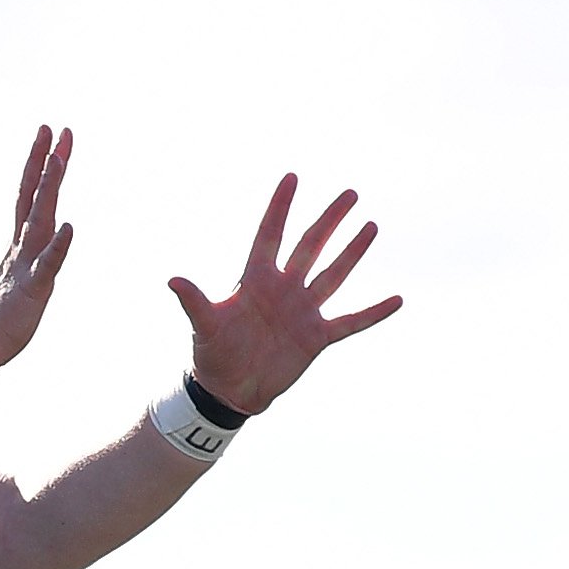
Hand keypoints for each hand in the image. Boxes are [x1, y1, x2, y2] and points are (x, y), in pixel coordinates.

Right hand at [0, 127, 76, 373]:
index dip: (42, 163)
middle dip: (45, 160)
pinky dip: (58, 246)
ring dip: (49, 190)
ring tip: (59, 161)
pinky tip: (70, 227)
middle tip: (54, 128)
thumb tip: (46, 238)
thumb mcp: (22, 275)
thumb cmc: (2, 312)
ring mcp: (25, 265)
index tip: (52, 134)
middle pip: (33, 195)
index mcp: (22, 241)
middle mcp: (23, 246)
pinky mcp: (31, 289)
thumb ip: (34, 253)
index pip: (31, 194)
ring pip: (39, 220)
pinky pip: (47, 265)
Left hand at [166, 172, 400, 417]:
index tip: (292, 177)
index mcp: (256, 280)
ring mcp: (303, 311)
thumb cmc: (212, 354)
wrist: (230, 391)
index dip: (280, 207)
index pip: (270, 234)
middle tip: (350, 193)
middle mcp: (284, 289)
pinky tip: (397, 300)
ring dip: (352, 252)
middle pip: (311, 246)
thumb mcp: (204, 326)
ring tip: (371, 226)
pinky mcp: (317, 337)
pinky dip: (374, 312)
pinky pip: (352, 321)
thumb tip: (171, 280)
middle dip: (330, 220)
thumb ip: (194, 301)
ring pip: (334, 275)